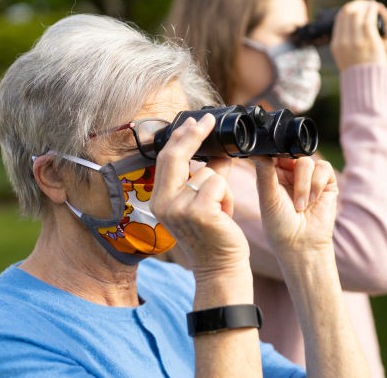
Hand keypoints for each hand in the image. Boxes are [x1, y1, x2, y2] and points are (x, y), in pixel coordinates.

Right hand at [150, 114, 249, 276]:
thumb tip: (219, 149)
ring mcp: (179, 208)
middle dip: (194, 134)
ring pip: (207, 173)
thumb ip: (207, 174)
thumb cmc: (214, 234)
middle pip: (175, 156)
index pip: (165, 159)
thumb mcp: (203, 201)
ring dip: (222, 187)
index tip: (194, 121)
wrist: (220, 266)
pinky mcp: (199, 212)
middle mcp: (163, 203)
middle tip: (208, 120)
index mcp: (158, 199)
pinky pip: (218, 184)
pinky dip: (227, 196)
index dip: (179, 137)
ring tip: (220, 210)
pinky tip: (224, 216)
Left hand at [252, 156, 337, 256]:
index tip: (273, 163)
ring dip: (303, 184)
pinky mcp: (327, 182)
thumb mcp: (268, 197)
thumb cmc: (280, 225)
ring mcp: (309, 177)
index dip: (275, 153)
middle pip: (292, 153)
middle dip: (290, 173)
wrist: (302, 244)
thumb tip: (258, 152)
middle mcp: (291, 173)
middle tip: (286, 192)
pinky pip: (323, 168)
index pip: (275, 152)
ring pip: (307, 161)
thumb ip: (265, 172)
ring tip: (300, 206)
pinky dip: (317, 184)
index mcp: (273, 174)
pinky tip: (313, 200)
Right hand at [330, 0, 386, 89]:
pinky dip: (372, 10)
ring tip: (373, 5)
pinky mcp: (369, 40)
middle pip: (348, 13)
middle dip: (357, 5)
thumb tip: (350, 34)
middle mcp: (344, 41)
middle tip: (366, 4)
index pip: (340, 19)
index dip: (349, 10)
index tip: (357, 8)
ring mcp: (356, 40)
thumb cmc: (361, 75)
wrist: (368, 88)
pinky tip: (376, 7)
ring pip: (358, 13)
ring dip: (366, 6)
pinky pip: (369, 18)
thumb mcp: (347, 60)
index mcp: (336, 45)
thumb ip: (347, 46)